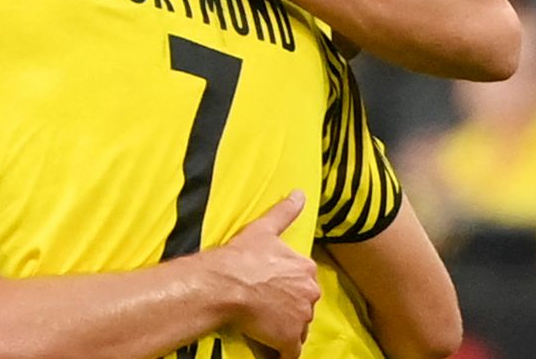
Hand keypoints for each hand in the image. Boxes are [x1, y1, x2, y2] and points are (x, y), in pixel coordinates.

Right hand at [201, 197, 319, 351]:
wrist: (225, 284)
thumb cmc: (242, 256)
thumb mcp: (265, 229)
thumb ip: (286, 212)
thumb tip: (300, 193)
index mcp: (306, 268)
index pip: (304, 282)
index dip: (288, 287)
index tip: (273, 290)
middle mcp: (310, 292)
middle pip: (304, 305)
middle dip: (290, 308)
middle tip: (267, 308)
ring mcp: (301, 318)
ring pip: (299, 327)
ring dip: (286, 329)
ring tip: (266, 326)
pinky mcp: (289, 339)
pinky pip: (292, 352)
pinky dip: (283, 353)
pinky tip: (273, 350)